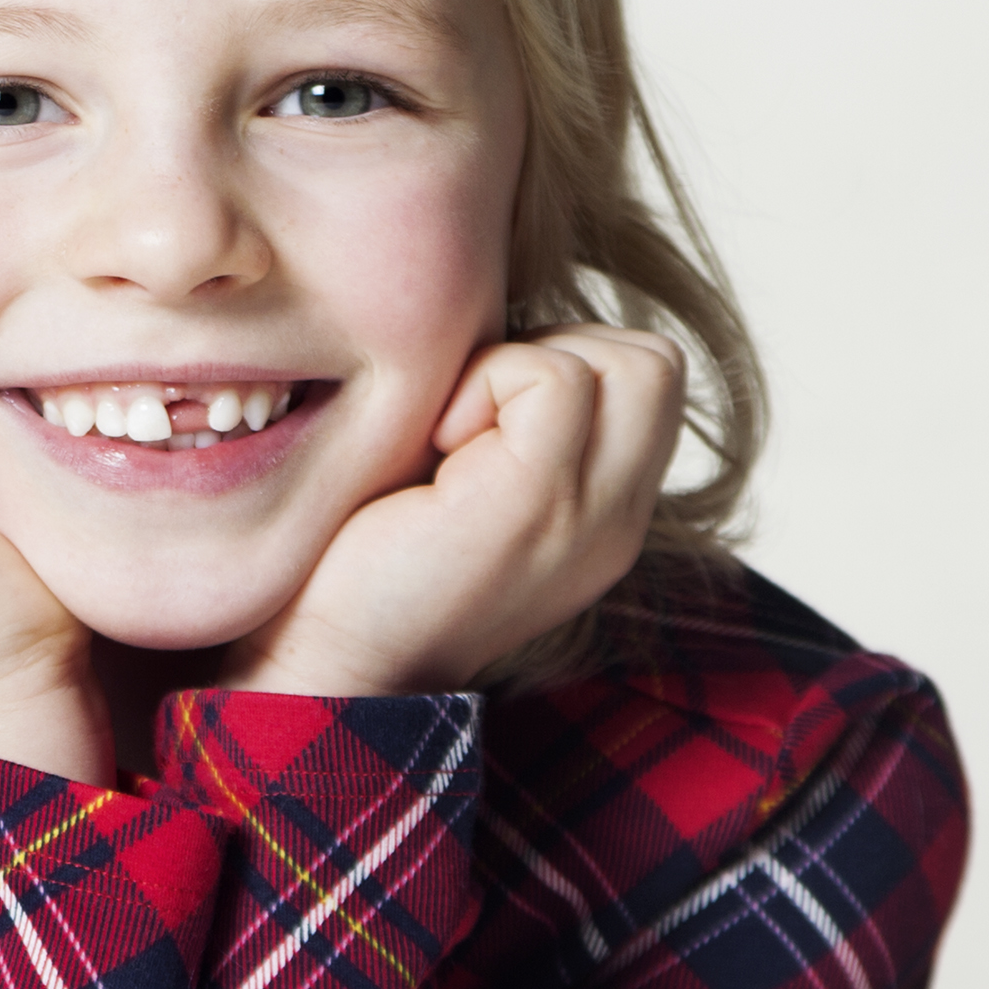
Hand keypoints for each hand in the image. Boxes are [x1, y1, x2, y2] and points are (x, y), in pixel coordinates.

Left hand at [221, 325, 684, 697]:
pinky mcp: (538, 505)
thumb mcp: (465, 481)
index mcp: (606, 513)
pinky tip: (435, 444)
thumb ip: (510, 419)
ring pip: (634, 360)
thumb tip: (496, 323)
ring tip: (452, 434)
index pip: (647, 379)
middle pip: (658, 361)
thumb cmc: (365, 562)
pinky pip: (556, 379)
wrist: (329, 665)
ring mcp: (591, 517)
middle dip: (559, 350)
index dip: (562, 361)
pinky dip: (491, 379)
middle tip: (469, 414)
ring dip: (526, 364)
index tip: (474, 417)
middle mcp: (619, 521)